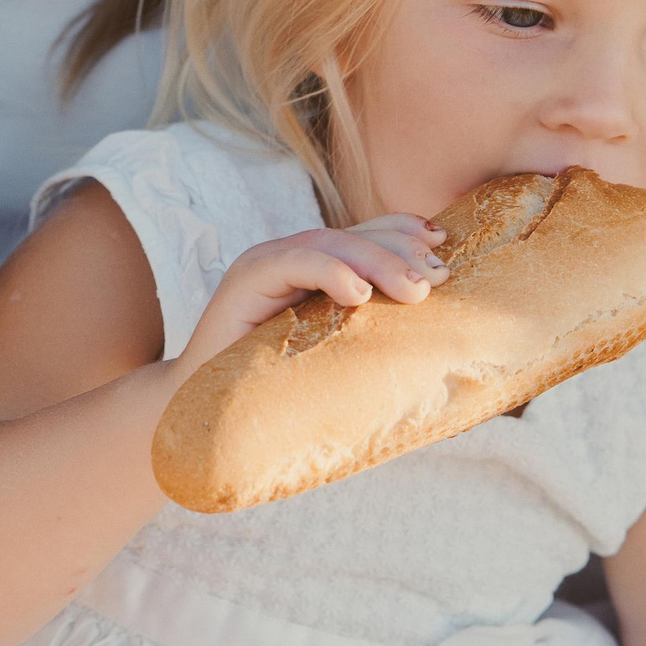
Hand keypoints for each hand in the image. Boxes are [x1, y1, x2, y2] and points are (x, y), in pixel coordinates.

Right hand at [175, 216, 447, 377]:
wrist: (203, 413)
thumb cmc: (272, 393)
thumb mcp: (331, 355)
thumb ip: (364, 336)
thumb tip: (431, 338)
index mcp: (309, 270)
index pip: (361, 235)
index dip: (402, 232)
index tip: (442, 245)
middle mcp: (286, 257)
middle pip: (352, 234)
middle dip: (400, 249)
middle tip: (438, 278)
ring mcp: (263, 263)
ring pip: (329, 242)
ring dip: (378, 262)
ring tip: (414, 291)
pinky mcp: (245, 279)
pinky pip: (294, 262)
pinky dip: (330, 272)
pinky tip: (358, 294)